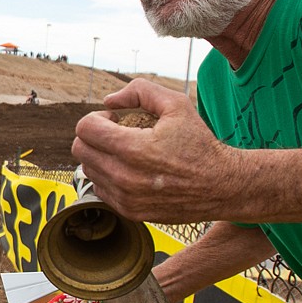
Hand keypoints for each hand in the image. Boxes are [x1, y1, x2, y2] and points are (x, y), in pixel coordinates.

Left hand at [71, 79, 245, 224]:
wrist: (221, 185)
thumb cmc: (200, 144)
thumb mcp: (176, 104)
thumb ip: (139, 91)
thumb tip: (109, 101)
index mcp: (132, 149)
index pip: (84, 129)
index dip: (97, 117)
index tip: (115, 119)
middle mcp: (124, 176)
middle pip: (80, 149)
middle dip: (94, 135)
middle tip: (117, 132)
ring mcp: (125, 197)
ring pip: (88, 170)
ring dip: (100, 156)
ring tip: (125, 151)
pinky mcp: (130, 211)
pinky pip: (100, 189)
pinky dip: (108, 176)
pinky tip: (130, 169)